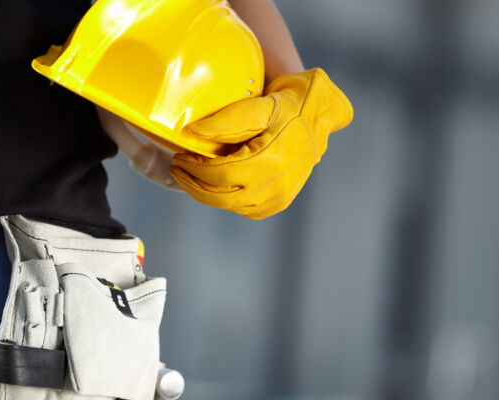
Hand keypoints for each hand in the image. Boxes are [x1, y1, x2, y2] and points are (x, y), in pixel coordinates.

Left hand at [169, 68, 353, 218]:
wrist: (320, 113)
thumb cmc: (290, 103)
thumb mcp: (259, 105)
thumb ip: (225, 121)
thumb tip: (191, 132)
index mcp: (272, 160)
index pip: (220, 174)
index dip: (194, 168)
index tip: (179, 156)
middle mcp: (277, 184)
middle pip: (221, 196)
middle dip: (193, 185)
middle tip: (177, 169)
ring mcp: (280, 196)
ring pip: (231, 205)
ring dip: (207, 193)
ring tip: (193, 174)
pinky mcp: (281, 201)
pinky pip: (246, 209)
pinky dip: (227, 199)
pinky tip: (218, 184)